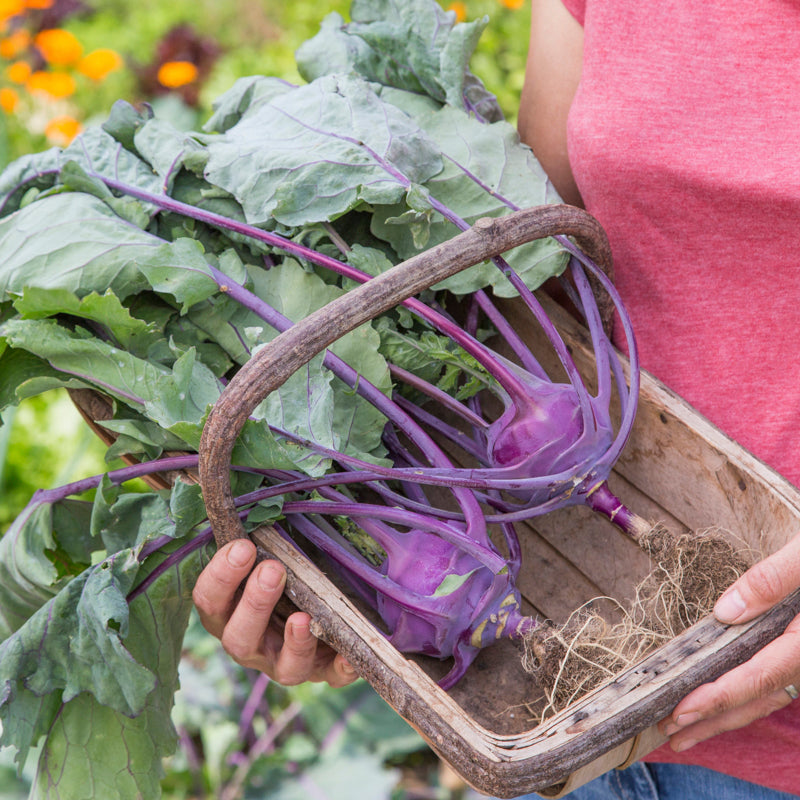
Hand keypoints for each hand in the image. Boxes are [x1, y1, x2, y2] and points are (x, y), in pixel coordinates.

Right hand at [192, 539, 358, 686]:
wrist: (316, 614)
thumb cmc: (283, 576)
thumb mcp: (269, 558)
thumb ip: (263, 542)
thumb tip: (264, 505)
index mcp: (228, 614)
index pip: (209, 600)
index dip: (221, 576)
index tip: (243, 546)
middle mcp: (251, 644)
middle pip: (239, 637)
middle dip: (255, 604)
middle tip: (272, 570)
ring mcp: (284, 663)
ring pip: (283, 667)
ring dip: (294, 642)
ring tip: (303, 618)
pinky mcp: (321, 672)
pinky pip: (330, 678)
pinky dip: (340, 667)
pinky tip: (348, 654)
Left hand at [659, 533, 799, 750]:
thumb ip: (772, 580)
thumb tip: (726, 611)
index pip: (758, 676)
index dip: (718, 697)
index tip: (682, 710)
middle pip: (757, 698)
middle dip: (713, 720)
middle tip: (670, 732)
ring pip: (765, 696)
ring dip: (725, 715)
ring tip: (685, 729)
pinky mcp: (797, 647)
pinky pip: (771, 682)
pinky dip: (743, 697)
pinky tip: (720, 702)